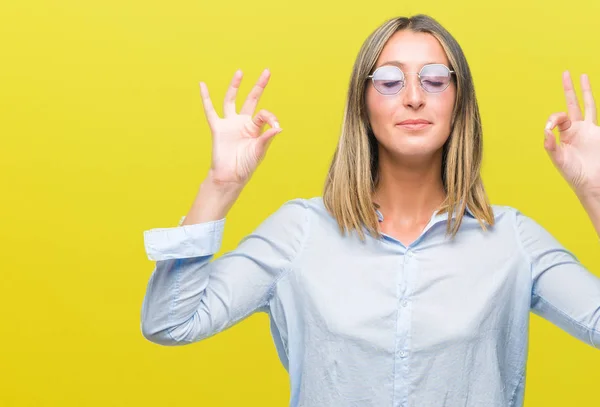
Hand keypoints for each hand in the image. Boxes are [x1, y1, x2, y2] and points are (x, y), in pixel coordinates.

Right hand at [199, 69, 281, 185]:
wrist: (230, 176)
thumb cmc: (246, 166)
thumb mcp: (259, 151)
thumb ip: (267, 138)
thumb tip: (279, 127)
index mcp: (256, 128)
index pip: (264, 114)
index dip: (271, 117)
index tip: (275, 126)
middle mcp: (243, 123)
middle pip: (251, 99)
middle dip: (259, 86)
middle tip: (267, 71)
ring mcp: (230, 124)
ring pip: (232, 100)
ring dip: (235, 86)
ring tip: (240, 72)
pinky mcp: (218, 127)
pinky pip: (210, 110)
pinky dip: (205, 97)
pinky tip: (202, 85)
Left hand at [544, 71, 599, 197]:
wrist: (592, 182)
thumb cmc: (574, 174)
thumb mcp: (559, 160)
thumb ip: (551, 146)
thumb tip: (545, 131)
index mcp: (563, 135)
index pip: (557, 118)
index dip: (553, 118)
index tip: (550, 128)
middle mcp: (575, 130)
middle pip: (571, 104)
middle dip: (569, 89)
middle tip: (566, 73)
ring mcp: (588, 129)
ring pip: (587, 105)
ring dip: (584, 91)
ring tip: (583, 76)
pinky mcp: (598, 132)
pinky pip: (595, 113)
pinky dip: (592, 103)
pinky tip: (591, 93)